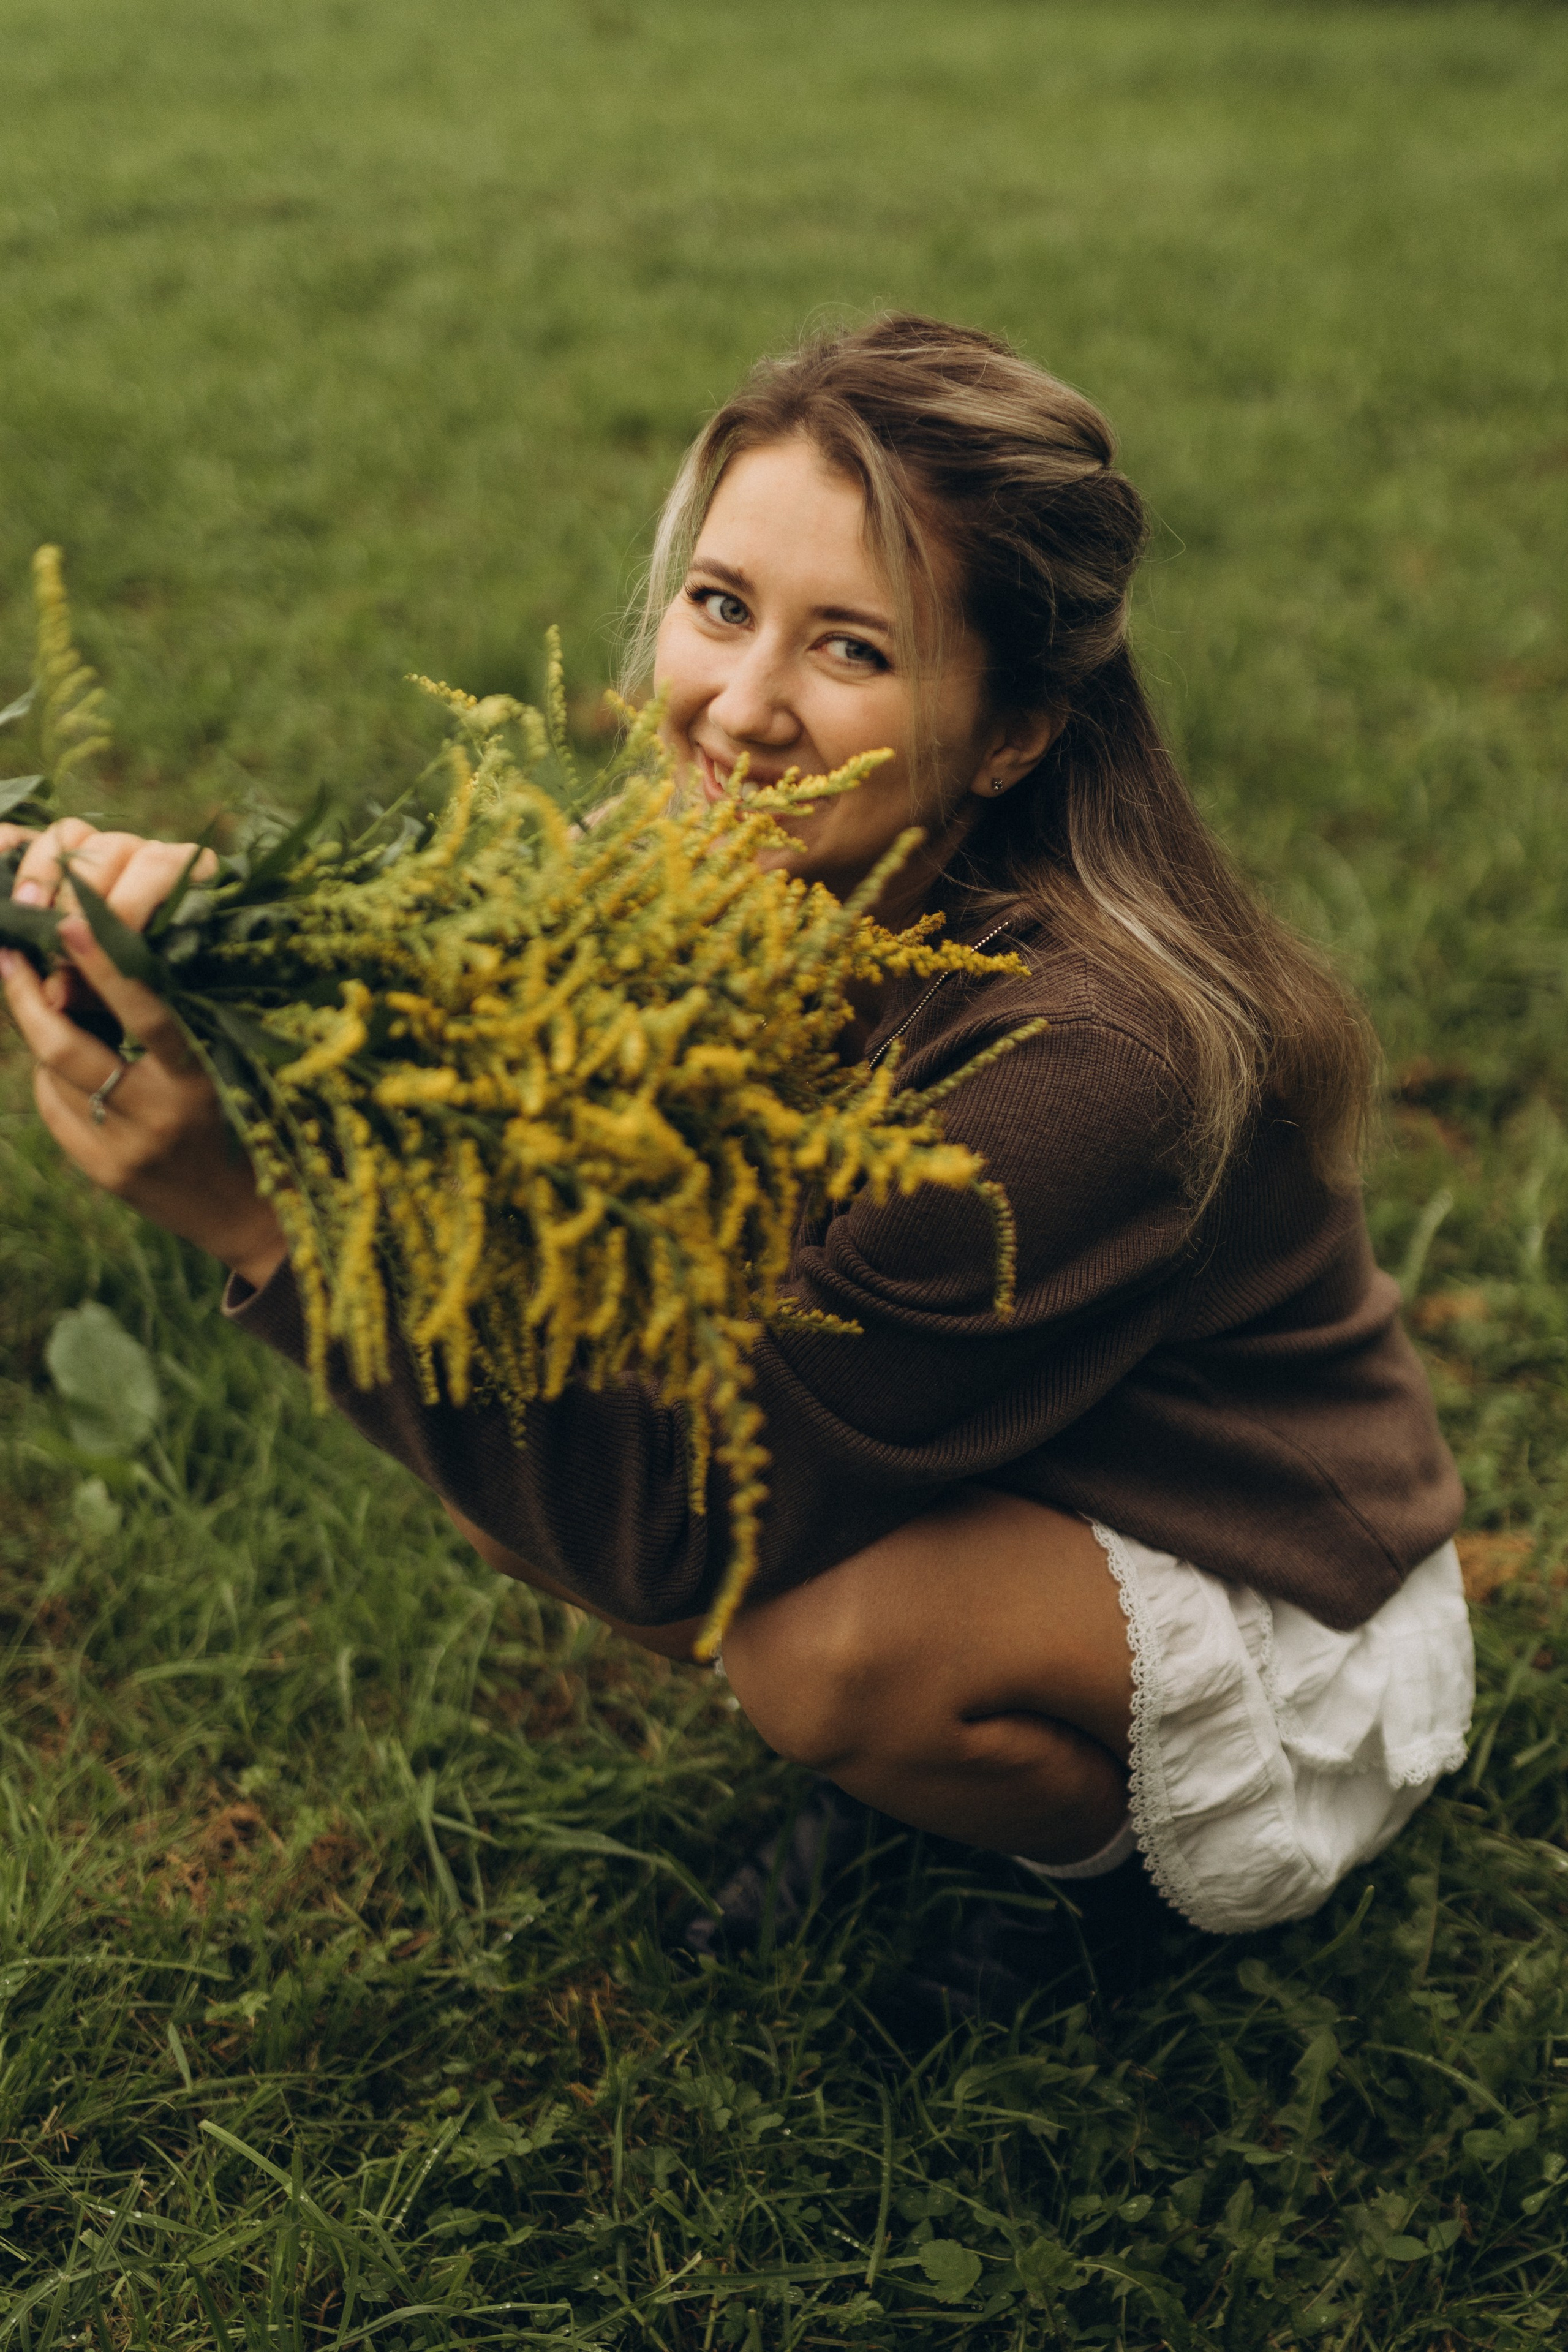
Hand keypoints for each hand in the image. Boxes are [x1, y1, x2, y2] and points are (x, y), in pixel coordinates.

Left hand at [0, 819, 287, 1289]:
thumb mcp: (218, 1066)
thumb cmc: (236, 1119)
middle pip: (69, 1049)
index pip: (146, 1014)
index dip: (105, 966)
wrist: (245, 1213)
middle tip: (9, 957)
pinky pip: (56, 1111)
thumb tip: (80, 978)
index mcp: (201, 1081)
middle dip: (29, 1000)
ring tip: (36, 1001)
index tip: (70, 922)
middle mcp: (161, 1116)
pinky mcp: (104, 1173)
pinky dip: (52, 1079)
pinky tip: (64, 1065)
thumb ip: (160, 1025)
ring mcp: (126, 1150)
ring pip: (53, 1077)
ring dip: (40, 1034)